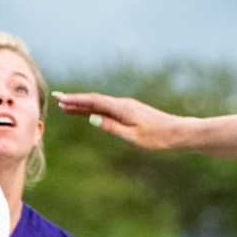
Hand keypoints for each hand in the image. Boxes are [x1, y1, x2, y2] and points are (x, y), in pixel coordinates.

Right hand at [54, 90, 184, 151]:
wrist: (179, 132)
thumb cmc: (158, 137)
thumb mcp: (133, 136)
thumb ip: (112, 127)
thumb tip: (92, 119)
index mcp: (122, 108)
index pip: (93, 101)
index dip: (75, 100)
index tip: (60, 99)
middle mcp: (123, 104)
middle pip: (95, 100)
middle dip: (75, 101)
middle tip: (57, 100)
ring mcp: (127, 107)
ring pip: (101, 104)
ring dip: (84, 105)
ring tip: (67, 107)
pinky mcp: (131, 112)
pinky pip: (108, 108)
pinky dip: (95, 109)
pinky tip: (89, 112)